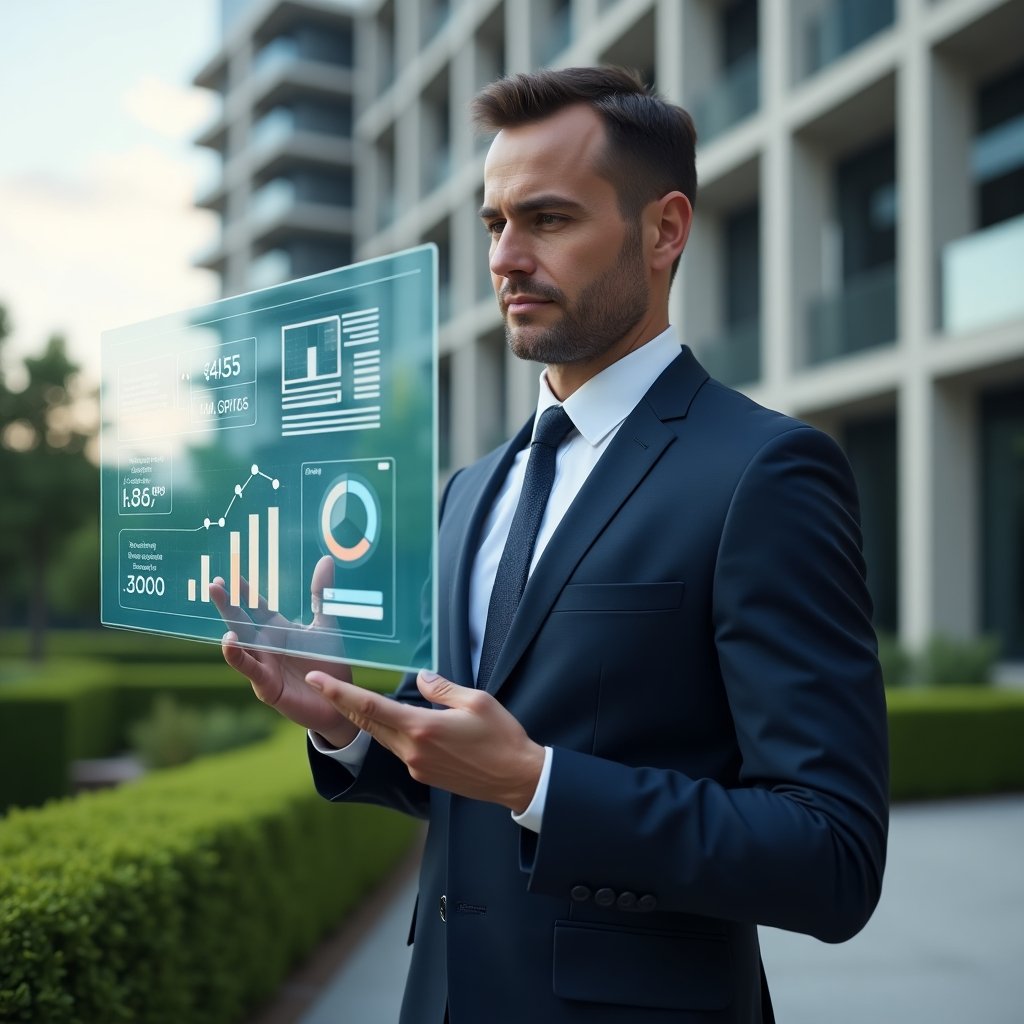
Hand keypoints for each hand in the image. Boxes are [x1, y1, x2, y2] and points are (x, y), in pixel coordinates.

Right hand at [211, 555, 357, 748]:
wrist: (338, 699)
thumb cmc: (329, 662)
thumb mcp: (327, 625)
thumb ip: (323, 594)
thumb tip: (326, 559)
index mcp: (277, 630)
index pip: (256, 606)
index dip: (244, 591)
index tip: (229, 574)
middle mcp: (265, 646)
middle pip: (241, 622)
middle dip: (227, 604)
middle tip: (213, 585)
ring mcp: (264, 665)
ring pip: (240, 647)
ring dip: (229, 631)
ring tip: (220, 613)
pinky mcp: (266, 686)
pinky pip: (250, 669)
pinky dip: (238, 656)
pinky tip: (230, 641)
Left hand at [306, 669, 544, 812]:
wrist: (517, 779)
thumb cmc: (502, 738)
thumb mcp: (476, 702)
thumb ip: (443, 689)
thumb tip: (423, 678)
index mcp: (422, 727)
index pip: (370, 706)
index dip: (340, 692)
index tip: (318, 680)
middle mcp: (412, 750)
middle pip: (367, 722)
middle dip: (341, 703)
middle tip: (321, 684)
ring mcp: (416, 766)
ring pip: (382, 736)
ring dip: (365, 718)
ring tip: (351, 699)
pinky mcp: (424, 775)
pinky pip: (400, 748)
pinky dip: (392, 732)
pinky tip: (397, 721)